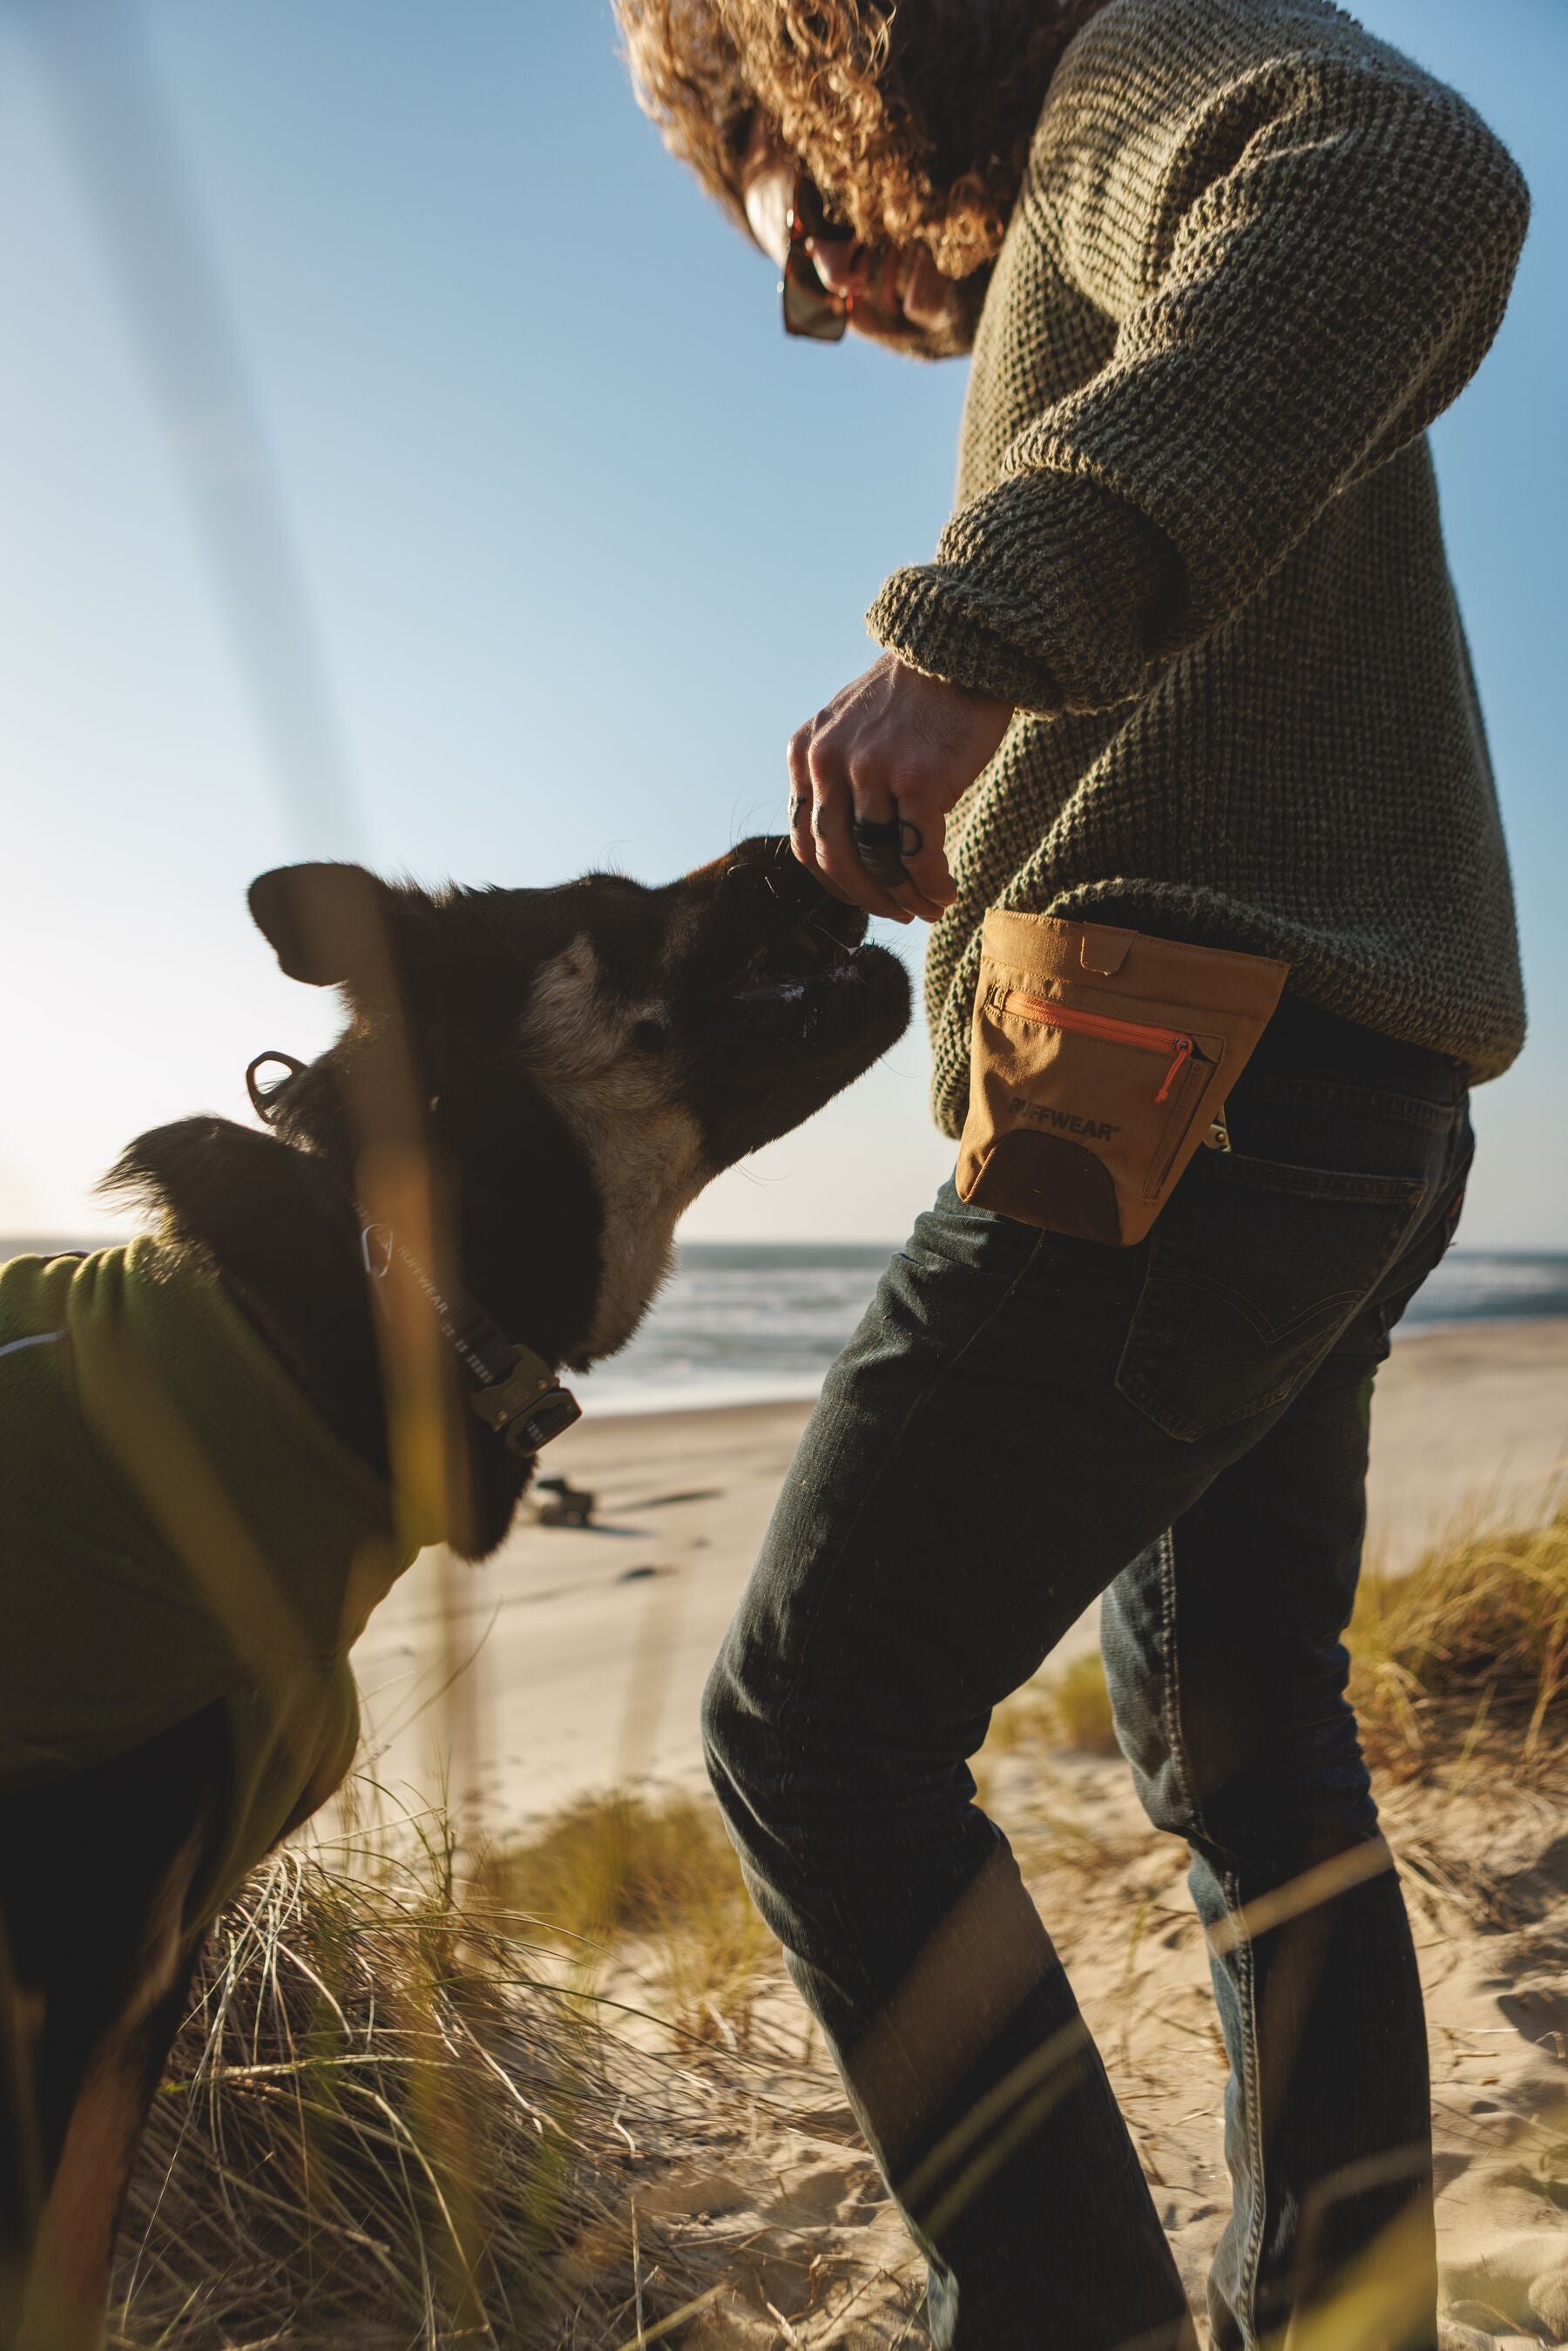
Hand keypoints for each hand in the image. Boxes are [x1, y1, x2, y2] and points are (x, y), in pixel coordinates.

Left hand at [787, 653, 1013, 921]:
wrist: (960, 653)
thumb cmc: (913, 700)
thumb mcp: (850, 729)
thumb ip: (835, 779)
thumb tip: (843, 851)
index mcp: (806, 754)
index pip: (806, 842)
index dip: (836, 883)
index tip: (865, 897)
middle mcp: (829, 763)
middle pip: (839, 860)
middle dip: (870, 898)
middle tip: (898, 914)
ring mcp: (871, 770)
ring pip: (880, 862)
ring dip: (907, 898)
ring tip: (929, 907)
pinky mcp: (917, 780)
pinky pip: (919, 854)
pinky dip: (932, 884)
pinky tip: (947, 892)